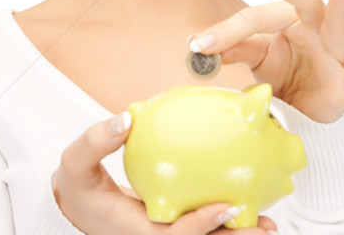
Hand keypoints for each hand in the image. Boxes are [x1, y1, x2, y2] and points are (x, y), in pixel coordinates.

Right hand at [52, 112, 276, 233]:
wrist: (78, 206)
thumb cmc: (79, 188)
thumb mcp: (75, 164)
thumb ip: (95, 142)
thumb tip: (124, 120)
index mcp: (133, 232)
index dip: (200, 226)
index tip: (226, 204)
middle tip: (265, 228)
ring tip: (268, 225)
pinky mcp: (172, 231)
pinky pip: (203, 231)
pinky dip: (225, 224)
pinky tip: (246, 208)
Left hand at [188, 0, 343, 122]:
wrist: (308, 106)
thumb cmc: (284, 70)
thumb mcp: (256, 56)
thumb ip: (232, 47)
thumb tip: (198, 44)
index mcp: (288, 20)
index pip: (256, 17)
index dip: (227, 31)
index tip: (199, 44)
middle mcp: (313, 30)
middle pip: (303, 2)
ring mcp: (331, 55)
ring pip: (335, 27)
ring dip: (338, 6)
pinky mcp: (342, 85)